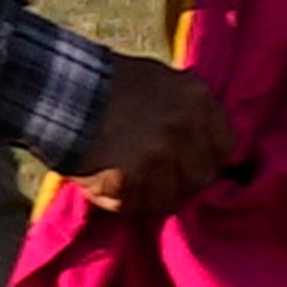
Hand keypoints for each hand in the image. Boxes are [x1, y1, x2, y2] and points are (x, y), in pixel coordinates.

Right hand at [68, 52, 235, 220]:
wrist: (60, 91)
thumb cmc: (110, 83)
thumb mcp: (162, 79)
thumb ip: (189, 108)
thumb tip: (206, 137)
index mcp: (197, 100)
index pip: (226, 148)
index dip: (207, 158)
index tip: (192, 161)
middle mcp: (184, 130)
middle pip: (202, 178)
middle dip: (184, 180)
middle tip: (160, 176)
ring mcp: (157, 159)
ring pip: (172, 198)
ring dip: (154, 194)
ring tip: (133, 179)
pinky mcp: (127, 183)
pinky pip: (138, 207)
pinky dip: (126, 201)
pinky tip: (112, 183)